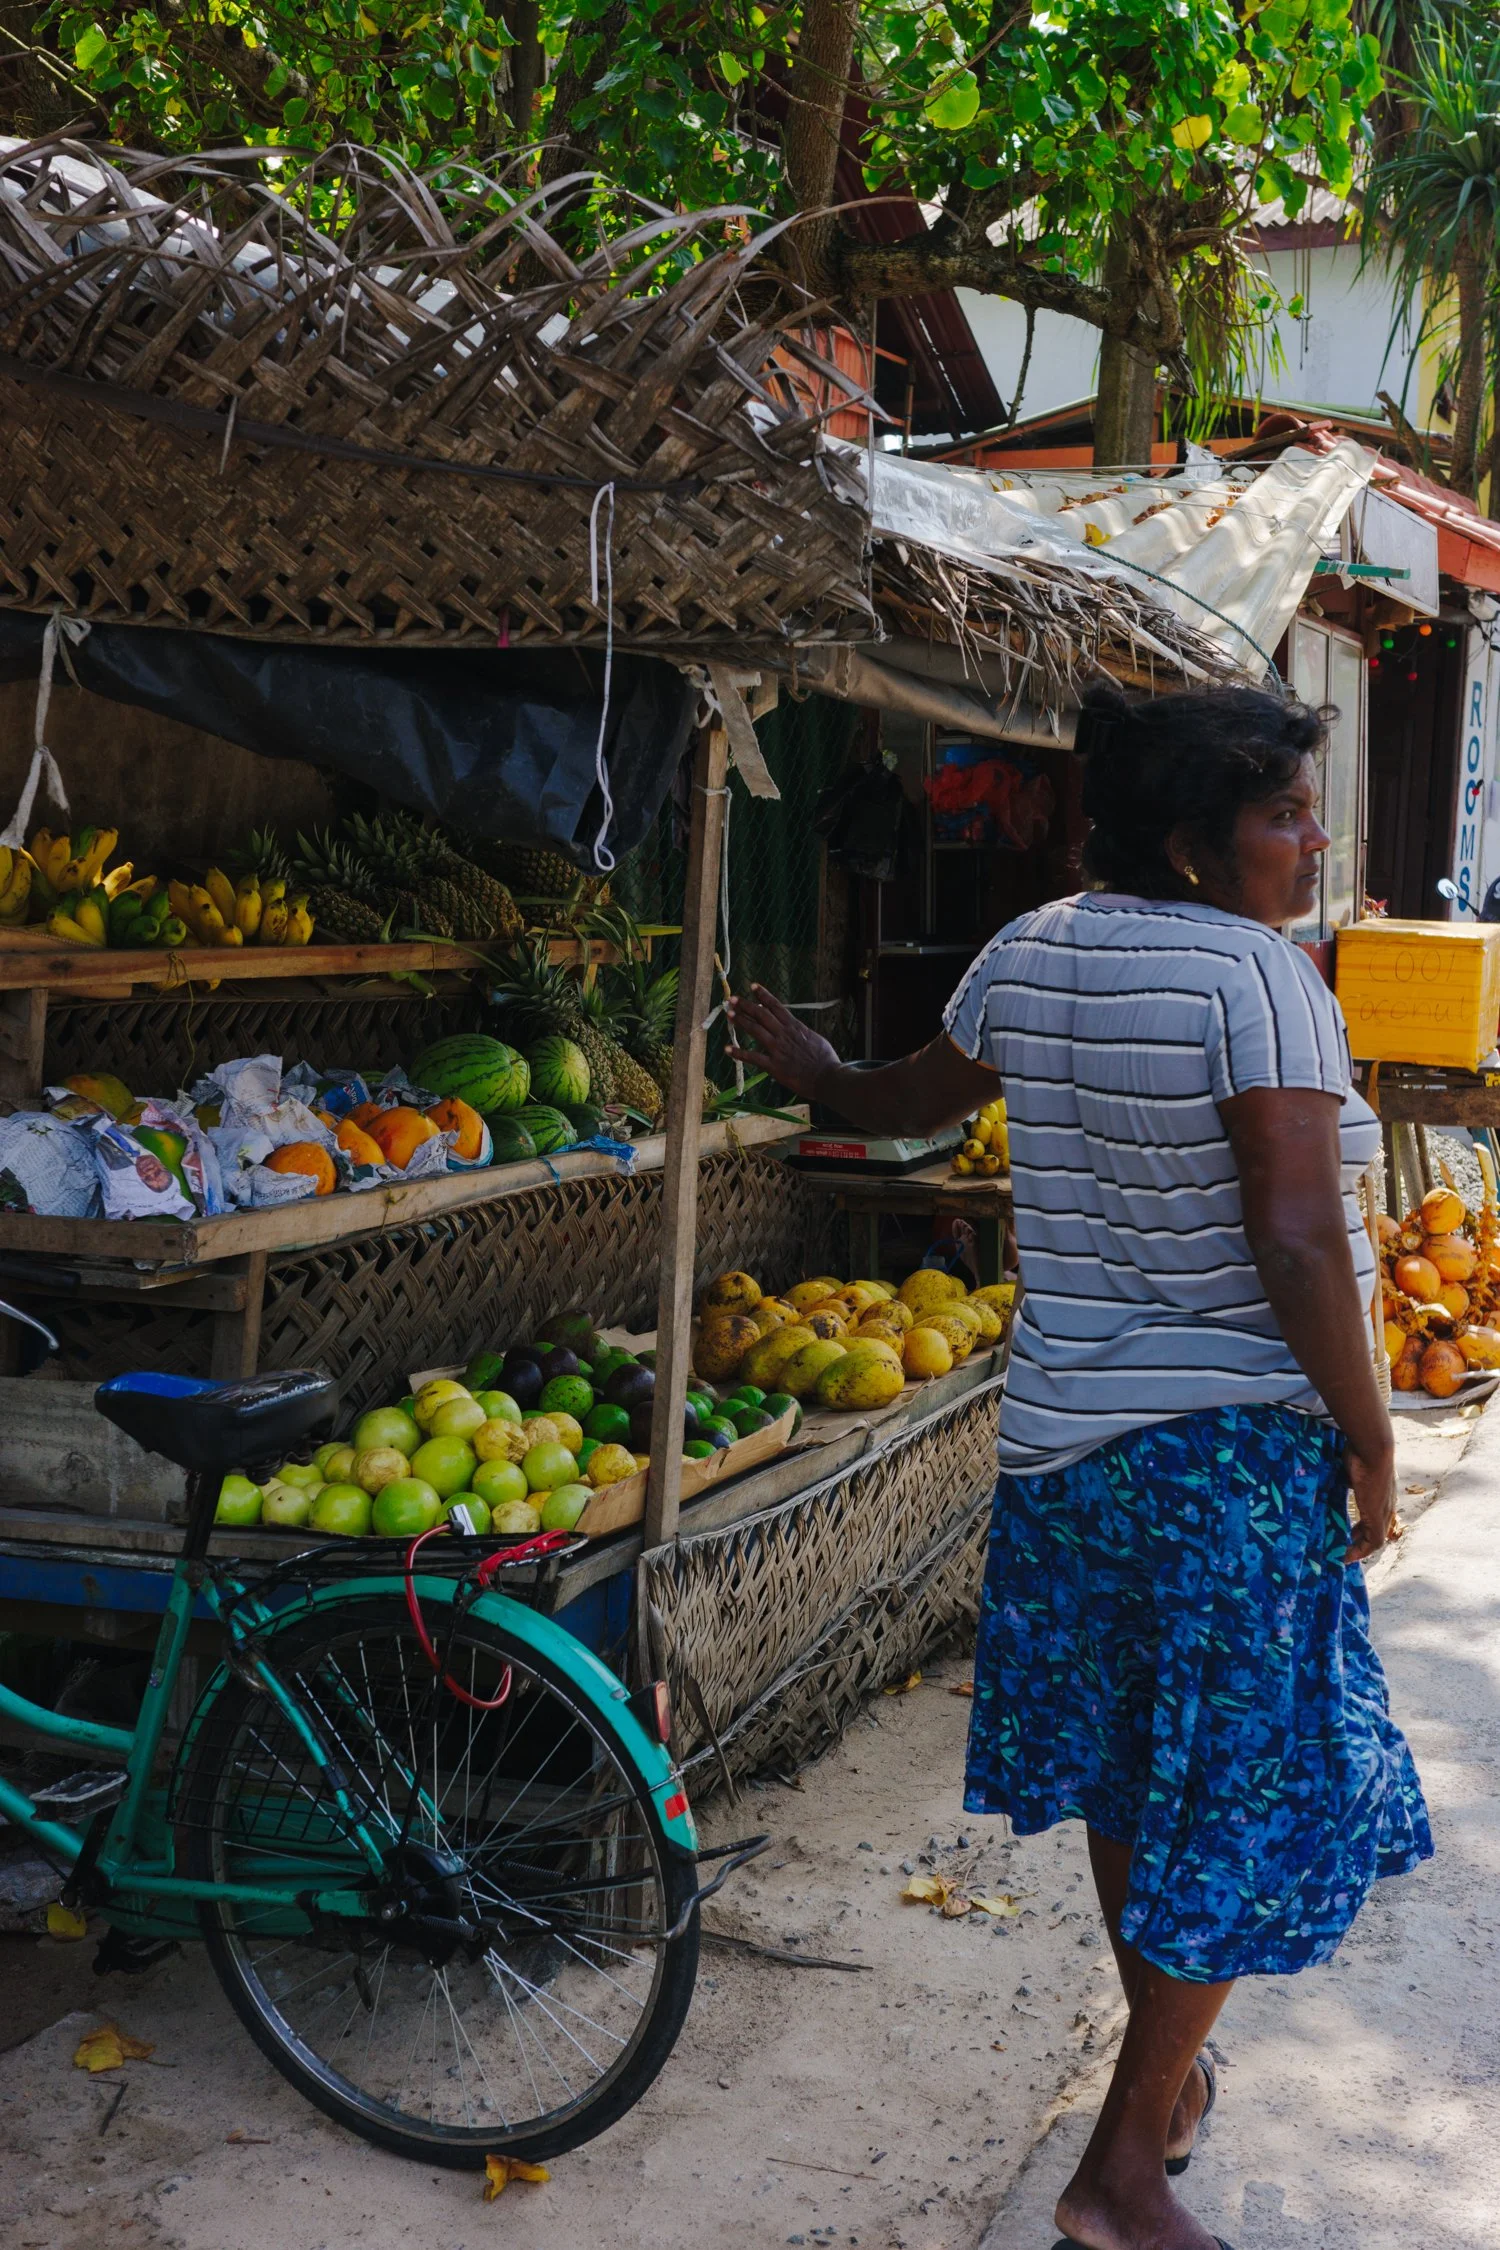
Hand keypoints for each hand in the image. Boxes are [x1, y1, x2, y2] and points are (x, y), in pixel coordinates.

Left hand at [725, 985, 840, 1101]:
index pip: (776, 1006)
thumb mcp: (815, 1039)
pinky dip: (739, 1053)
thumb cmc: (825, 1059)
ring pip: (755, 1030)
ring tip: (729, 1014)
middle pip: (762, 1015)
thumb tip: (797, 1029)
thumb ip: (802, 1032)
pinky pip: (753, 1057)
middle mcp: (784, 1034)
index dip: (763, 995)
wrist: (826, 1077)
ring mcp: (777, 1049)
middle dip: (746, 1005)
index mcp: (795, 1027)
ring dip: (741, 1021)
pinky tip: (728, 1049)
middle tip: (733, 999)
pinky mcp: (774, 1066)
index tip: (754, 986)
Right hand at [1344, 1439, 1395, 1564]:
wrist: (1373, 1450)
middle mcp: (1386, 1506)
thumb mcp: (1351, 1467)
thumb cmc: (1360, 1451)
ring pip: (1375, 1539)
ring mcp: (1384, 1513)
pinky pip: (1373, 1542)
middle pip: (1376, 1531)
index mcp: (1380, 1493)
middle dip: (1360, 1542)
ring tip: (1345, 1557)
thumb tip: (1332, 1476)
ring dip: (1360, 1550)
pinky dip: (1361, 1551)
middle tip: (1345, 1549)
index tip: (1347, 1534)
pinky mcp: (1378, 1518)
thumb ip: (1345, 1476)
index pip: (1374, 1516)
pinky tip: (1347, 1556)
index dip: (1361, 1527)